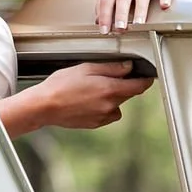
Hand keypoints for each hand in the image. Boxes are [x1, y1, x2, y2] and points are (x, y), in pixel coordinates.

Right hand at [33, 61, 152, 129]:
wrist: (45, 106)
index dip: (145, 80)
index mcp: (110, 90)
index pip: (139, 86)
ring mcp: (103, 117)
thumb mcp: (86, 68)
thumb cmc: (61, 85)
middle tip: (105, 77)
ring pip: (116, 104)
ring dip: (111, 97)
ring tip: (91, 90)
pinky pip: (107, 113)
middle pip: (127, 94)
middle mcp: (110, 106)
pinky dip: (103, 107)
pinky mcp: (95, 124)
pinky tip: (87, 100)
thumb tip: (128, 67)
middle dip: (122, 85)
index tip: (146, 76)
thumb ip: (111, 68)